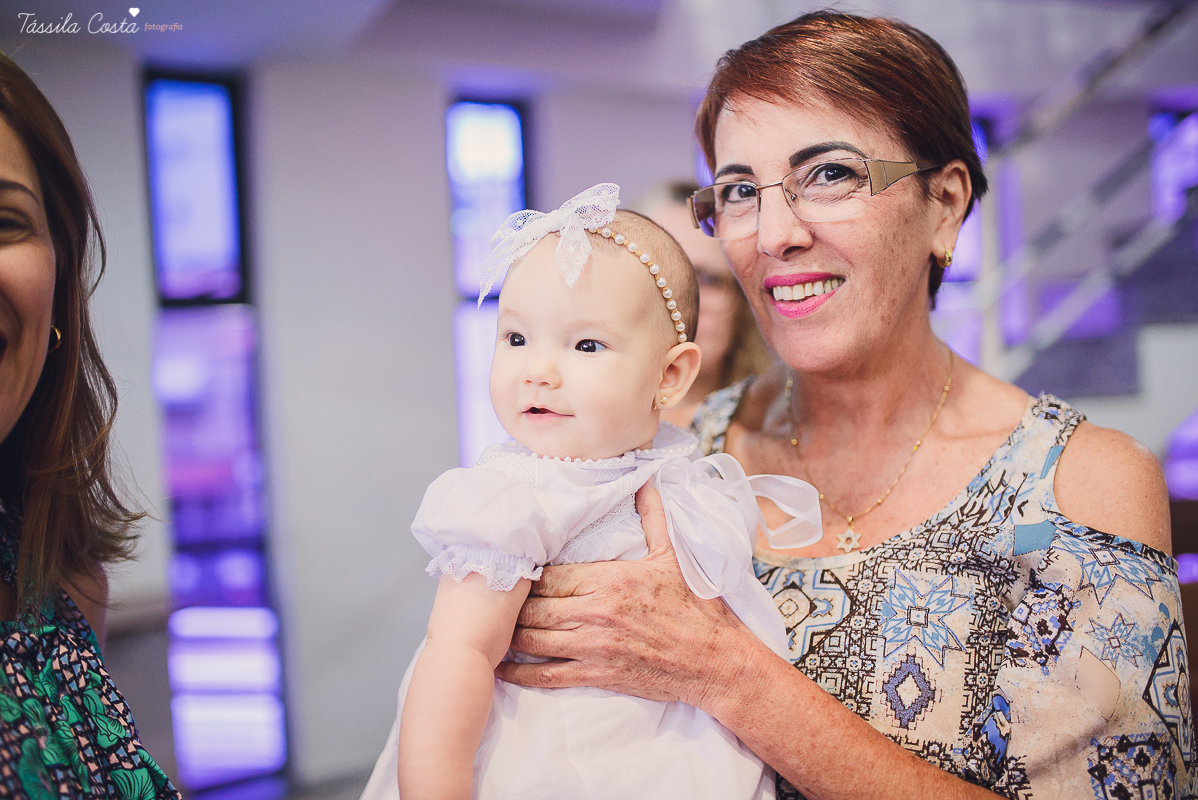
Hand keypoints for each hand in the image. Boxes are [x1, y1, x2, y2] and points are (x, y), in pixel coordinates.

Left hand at [496, 483, 756, 706]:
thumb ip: (653, 516)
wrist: (716, 661)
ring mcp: (595, 647)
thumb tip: (646, 479)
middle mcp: (597, 612)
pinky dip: (522, 673)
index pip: (551, 575)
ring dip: (510, 635)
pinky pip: (549, 675)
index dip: (527, 574)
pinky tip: (502, 669)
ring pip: (535, 640)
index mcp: (611, 579)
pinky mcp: (598, 675)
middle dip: (512, 605)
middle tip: (491, 601)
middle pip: (535, 607)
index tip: (512, 570)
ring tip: (488, 629)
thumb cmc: (697, 608)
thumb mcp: (674, 556)